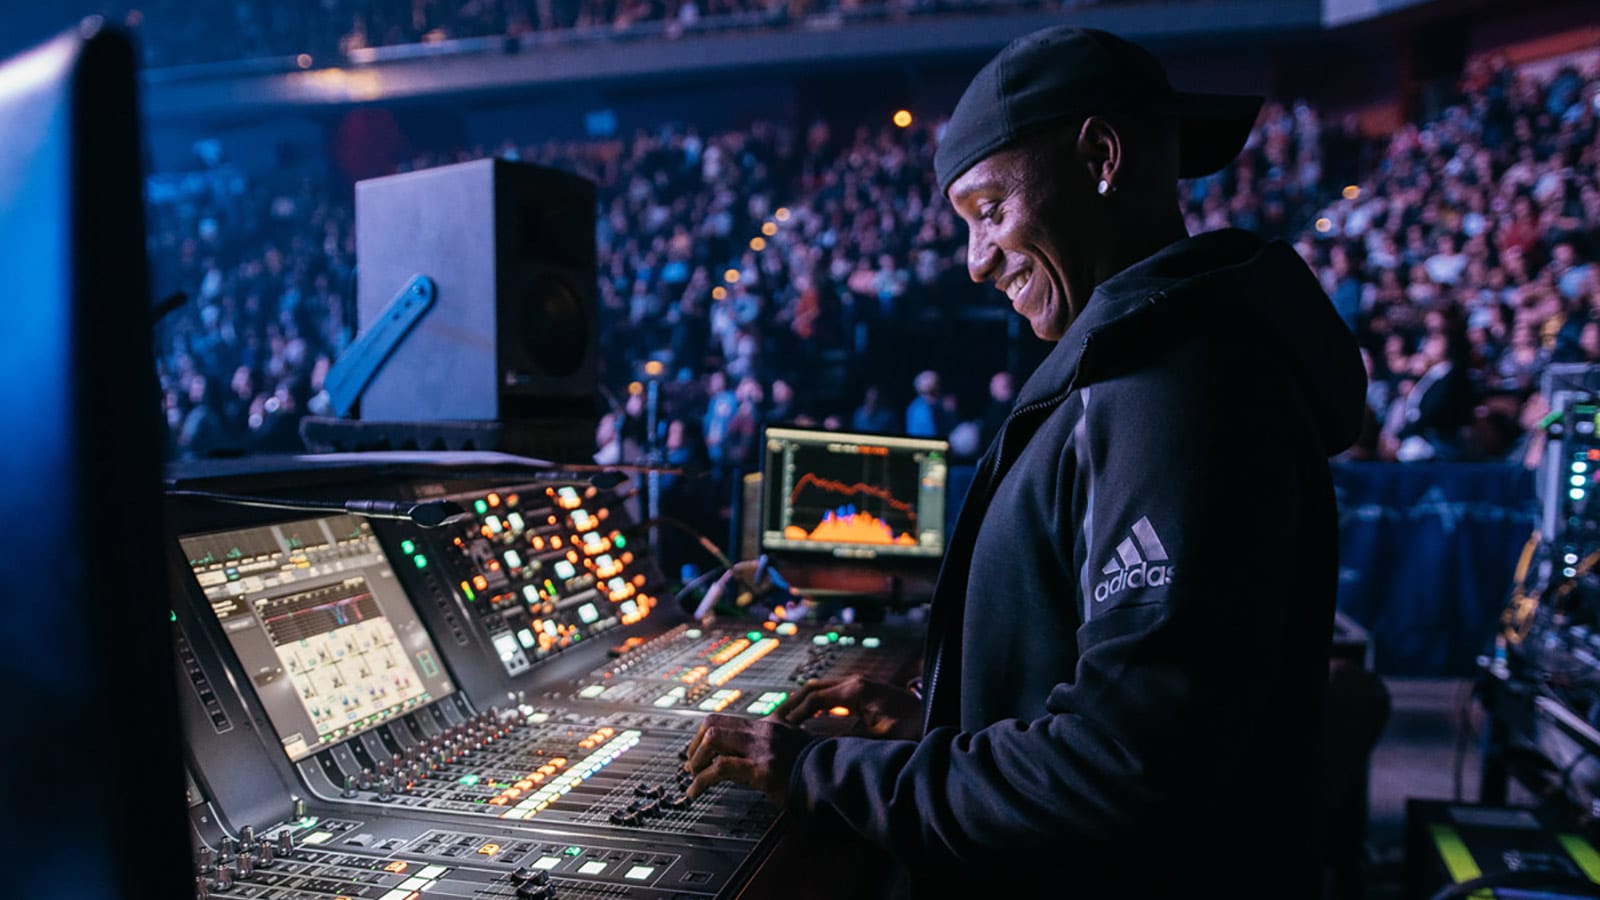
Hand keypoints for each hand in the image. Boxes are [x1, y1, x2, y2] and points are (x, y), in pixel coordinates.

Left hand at [683, 714, 812, 804]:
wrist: (838, 774)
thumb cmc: (820, 766)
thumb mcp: (796, 745)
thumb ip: (775, 744)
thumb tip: (752, 757)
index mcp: (770, 724)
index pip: (728, 719)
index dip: (706, 734)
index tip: (699, 751)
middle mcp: (763, 731)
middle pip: (713, 722)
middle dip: (695, 744)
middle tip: (691, 764)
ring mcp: (762, 748)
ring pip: (713, 738)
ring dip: (696, 759)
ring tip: (693, 777)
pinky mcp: (761, 769)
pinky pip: (720, 768)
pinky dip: (701, 780)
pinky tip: (696, 792)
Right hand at [772, 675, 921, 740]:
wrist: (935, 717)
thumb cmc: (913, 727)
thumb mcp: (879, 738)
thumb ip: (849, 740)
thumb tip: (820, 746)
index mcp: (856, 691)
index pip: (814, 698)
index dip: (795, 714)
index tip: (781, 729)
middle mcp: (855, 684)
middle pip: (814, 688)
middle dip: (794, 704)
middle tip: (776, 722)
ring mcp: (860, 686)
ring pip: (822, 689)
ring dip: (804, 703)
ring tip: (788, 722)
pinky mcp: (864, 694)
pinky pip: (833, 695)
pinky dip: (817, 705)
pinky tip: (811, 721)